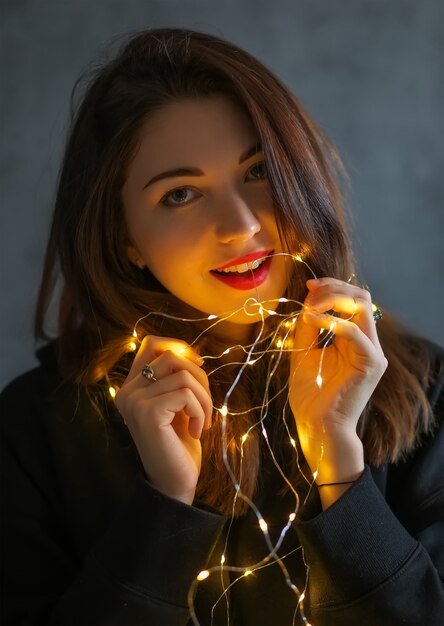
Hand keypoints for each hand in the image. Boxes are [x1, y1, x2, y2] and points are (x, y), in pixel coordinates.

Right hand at [115, 336, 212, 504]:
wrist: (175, 482)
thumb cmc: (179, 444)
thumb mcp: (178, 404)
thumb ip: (175, 379)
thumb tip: (191, 354)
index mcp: (132, 387)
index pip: (151, 344)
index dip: (179, 346)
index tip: (197, 365)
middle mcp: (127, 391)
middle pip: (173, 356)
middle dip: (200, 378)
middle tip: (204, 407)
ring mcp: (135, 401)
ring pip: (184, 376)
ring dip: (204, 399)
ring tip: (203, 422)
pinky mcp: (148, 413)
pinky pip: (186, 394)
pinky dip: (200, 411)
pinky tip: (198, 431)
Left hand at [289, 278, 386, 488]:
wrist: (316, 425)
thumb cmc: (310, 394)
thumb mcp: (304, 351)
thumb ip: (308, 327)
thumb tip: (308, 300)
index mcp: (353, 339)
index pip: (352, 301)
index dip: (331, 287)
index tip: (308, 285)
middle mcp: (367, 343)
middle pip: (361, 298)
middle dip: (334, 288)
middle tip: (311, 291)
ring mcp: (372, 352)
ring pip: (362, 308)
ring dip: (333, 301)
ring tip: (310, 307)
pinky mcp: (371, 364)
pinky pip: (355, 332)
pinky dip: (332, 322)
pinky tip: (312, 321)